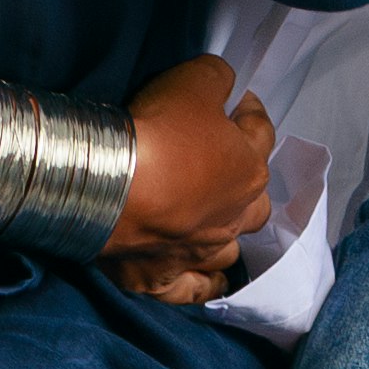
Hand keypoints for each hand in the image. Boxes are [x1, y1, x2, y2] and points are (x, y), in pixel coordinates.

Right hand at [105, 51, 278, 305]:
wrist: (108, 186)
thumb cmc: (157, 133)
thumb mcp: (194, 81)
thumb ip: (217, 78)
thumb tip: (224, 83)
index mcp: (249, 169)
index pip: (260, 131)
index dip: (247, 111)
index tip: (234, 100)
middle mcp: (234, 216)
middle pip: (255, 200)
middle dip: (243, 179)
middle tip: (219, 162)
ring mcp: (201, 251)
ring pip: (230, 248)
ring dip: (226, 234)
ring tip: (211, 220)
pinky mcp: (165, 277)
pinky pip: (195, 290)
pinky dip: (204, 285)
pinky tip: (206, 280)